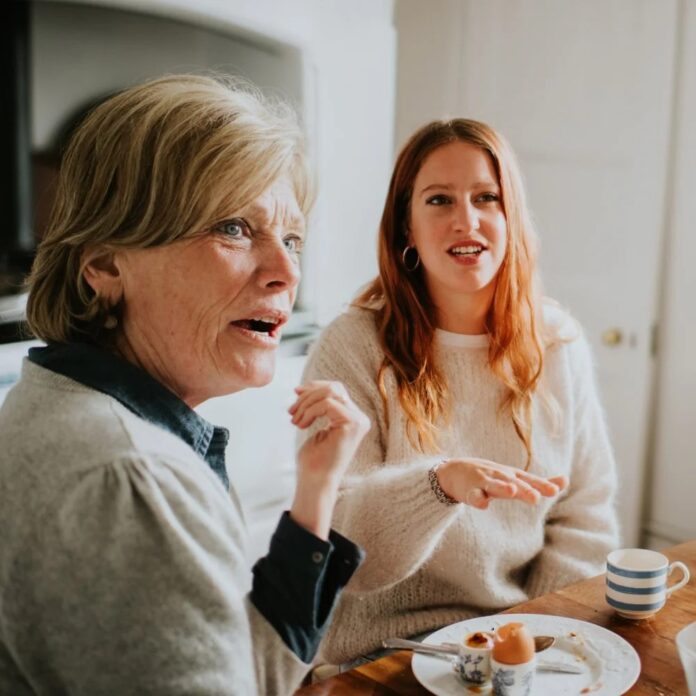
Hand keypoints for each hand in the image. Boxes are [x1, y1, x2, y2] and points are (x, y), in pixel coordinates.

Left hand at [288, 380, 369, 537]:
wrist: (315, 483)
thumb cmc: (313, 461)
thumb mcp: (315, 427)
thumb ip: (317, 408)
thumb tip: (303, 388)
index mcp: (353, 417)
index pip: (336, 390)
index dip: (314, 387)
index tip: (295, 393)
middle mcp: (360, 418)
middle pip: (334, 388)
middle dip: (308, 395)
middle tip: (291, 411)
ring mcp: (359, 421)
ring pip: (330, 393)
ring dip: (306, 404)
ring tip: (295, 420)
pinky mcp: (353, 424)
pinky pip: (327, 404)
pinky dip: (309, 412)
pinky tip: (301, 425)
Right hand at [435, 457, 567, 509]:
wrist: (454, 470)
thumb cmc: (491, 476)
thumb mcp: (516, 477)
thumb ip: (540, 482)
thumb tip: (566, 480)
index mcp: (513, 476)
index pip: (530, 480)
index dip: (541, 484)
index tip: (555, 490)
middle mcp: (500, 476)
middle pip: (514, 483)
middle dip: (524, 489)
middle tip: (536, 497)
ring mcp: (483, 482)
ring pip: (493, 485)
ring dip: (502, 487)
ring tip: (512, 492)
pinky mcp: (468, 490)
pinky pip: (473, 495)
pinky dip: (477, 499)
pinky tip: (483, 504)